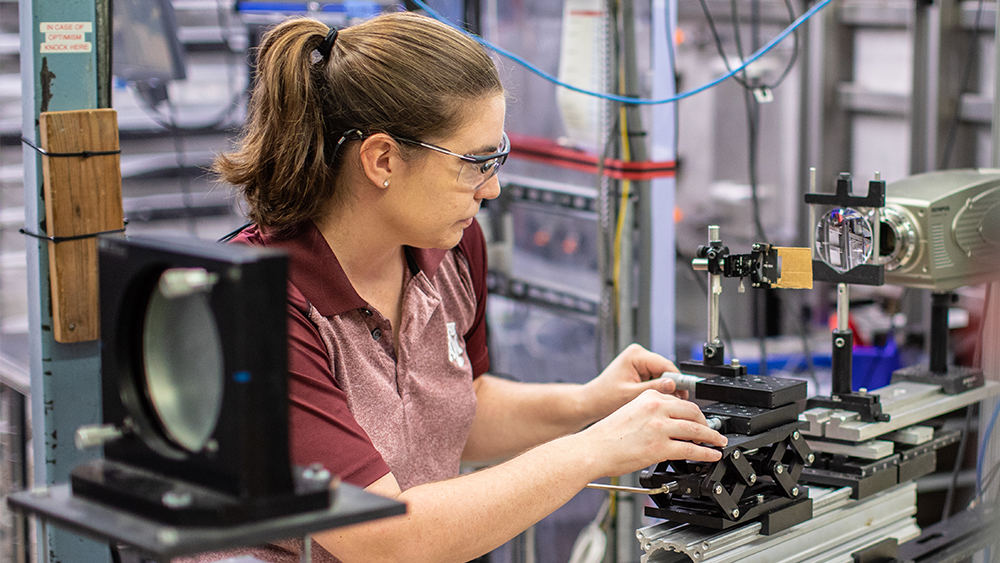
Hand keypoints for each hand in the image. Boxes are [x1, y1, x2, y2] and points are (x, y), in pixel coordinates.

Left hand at [578, 343, 686, 423]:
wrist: (591, 402)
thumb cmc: (604, 397)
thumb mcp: (631, 395)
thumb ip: (653, 388)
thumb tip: (674, 385)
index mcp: (636, 354)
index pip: (666, 366)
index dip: (677, 381)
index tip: (685, 396)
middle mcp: (638, 354)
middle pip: (665, 370)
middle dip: (670, 387)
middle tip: (676, 404)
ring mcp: (639, 361)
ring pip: (662, 376)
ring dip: (664, 389)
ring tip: (662, 404)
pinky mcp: (639, 370)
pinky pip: (655, 379)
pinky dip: (657, 390)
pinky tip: (655, 401)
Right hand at [578, 389, 726, 477]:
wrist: (593, 448)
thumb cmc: (607, 435)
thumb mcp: (630, 411)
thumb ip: (651, 412)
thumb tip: (670, 421)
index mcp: (648, 397)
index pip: (680, 401)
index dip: (694, 412)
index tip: (700, 418)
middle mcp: (656, 408)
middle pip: (693, 412)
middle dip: (706, 422)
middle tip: (712, 430)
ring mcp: (660, 428)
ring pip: (696, 430)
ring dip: (712, 437)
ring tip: (718, 442)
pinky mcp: (661, 447)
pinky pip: (692, 449)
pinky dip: (706, 452)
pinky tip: (711, 455)